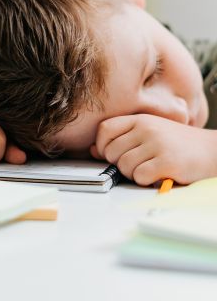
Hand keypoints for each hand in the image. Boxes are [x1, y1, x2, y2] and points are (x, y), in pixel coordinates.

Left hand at [93, 114, 216, 185]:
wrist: (213, 150)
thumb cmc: (179, 144)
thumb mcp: (150, 133)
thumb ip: (123, 138)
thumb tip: (94, 149)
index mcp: (141, 119)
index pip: (105, 129)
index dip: (102, 145)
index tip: (110, 154)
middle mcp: (147, 128)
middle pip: (112, 151)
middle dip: (118, 164)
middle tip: (135, 165)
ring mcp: (157, 144)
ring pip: (124, 166)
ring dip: (133, 174)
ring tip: (149, 169)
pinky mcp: (167, 162)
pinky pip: (140, 176)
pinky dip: (145, 181)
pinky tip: (157, 175)